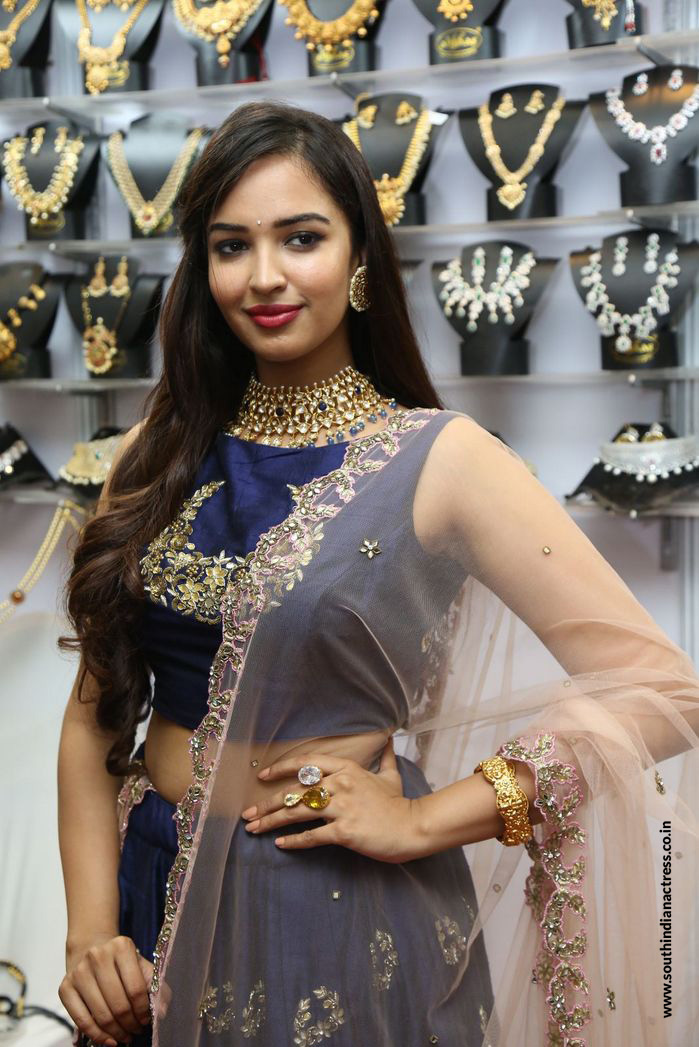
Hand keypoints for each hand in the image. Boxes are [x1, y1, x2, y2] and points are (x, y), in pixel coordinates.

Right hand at [60, 934, 152, 1046]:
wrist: (91, 948)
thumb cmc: (120, 962)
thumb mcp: (140, 966)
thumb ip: (155, 986)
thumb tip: (162, 1012)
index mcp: (121, 946)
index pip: (137, 989)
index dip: (144, 1010)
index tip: (147, 1020)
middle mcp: (98, 956)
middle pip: (118, 1004)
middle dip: (130, 1024)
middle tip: (136, 1031)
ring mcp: (79, 972)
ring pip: (101, 1015)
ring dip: (116, 1032)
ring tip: (125, 1036)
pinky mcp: (64, 988)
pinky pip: (81, 1020)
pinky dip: (97, 1035)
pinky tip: (109, 1040)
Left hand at [241, 737, 427, 862]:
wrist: (412, 828)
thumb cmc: (399, 803)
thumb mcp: (391, 776)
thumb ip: (385, 758)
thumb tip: (388, 738)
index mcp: (347, 768)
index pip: (306, 762)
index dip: (281, 768)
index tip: (263, 776)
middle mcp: (340, 784)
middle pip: (295, 791)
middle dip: (267, 803)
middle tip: (249, 815)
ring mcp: (342, 807)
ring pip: (298, 812)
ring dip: (272, 822)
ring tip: (255, 829)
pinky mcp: (344, 832)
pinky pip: (312, 836)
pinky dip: (294, 841)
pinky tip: (281, 844)